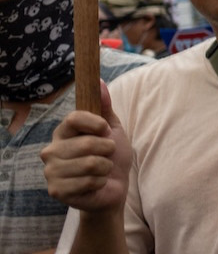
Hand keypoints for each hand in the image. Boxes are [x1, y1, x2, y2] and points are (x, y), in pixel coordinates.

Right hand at [41, 81, 130, 212]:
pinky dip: (100, 182)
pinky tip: (95, 184)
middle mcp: (51, 150)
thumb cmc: (111, 156)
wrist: (113, 188)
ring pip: (91, 163)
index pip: (74, 118)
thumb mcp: (112, 129)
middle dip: (107, 150)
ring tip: (101, 170)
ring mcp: (51, 171)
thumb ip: (104, 107)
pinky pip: (89, 181)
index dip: (96, 123)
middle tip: (106, 156)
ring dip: (105, 167)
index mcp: (62, 132)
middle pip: (87, 143)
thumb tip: (98, 82)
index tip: (106, 130)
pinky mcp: (56, 190)